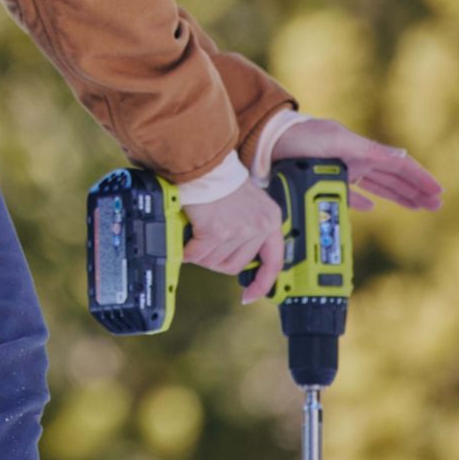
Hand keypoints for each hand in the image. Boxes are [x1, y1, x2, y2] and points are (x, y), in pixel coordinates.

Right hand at [180, 178, 284, 301]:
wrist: (205, 164)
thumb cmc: (221, 178)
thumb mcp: (249, 202)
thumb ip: (250, 227)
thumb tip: (235, 253)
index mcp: (270, 220)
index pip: (273, 262)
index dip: (262, 283)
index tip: (250, 296)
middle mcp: (259, 227)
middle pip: (235, 265)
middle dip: (216, 260)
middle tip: (204, 246)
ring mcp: (238, 230)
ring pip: (214, 261)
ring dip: (200, 253)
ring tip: (195, 236)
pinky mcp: (216, 231)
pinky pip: (197, 254)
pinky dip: (187, 250)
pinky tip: (185, 240)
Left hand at [270, 117, 442, 213]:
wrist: (267, 142)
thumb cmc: (302, 138)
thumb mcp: (336, 142)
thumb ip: (367, 151)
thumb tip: (401, 155)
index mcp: (362, 150)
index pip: (400, 165)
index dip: (420, 178)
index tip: (438, 192)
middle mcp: (356, 160)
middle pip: (393, 178)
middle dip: (415, 191)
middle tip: (436, 205)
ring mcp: (342, 170)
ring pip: (378, 186)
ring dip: (398, 197)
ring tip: (417, 207)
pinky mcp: (325, 180)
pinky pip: (351, 193)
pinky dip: (362, 202)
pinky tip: (372, 209)